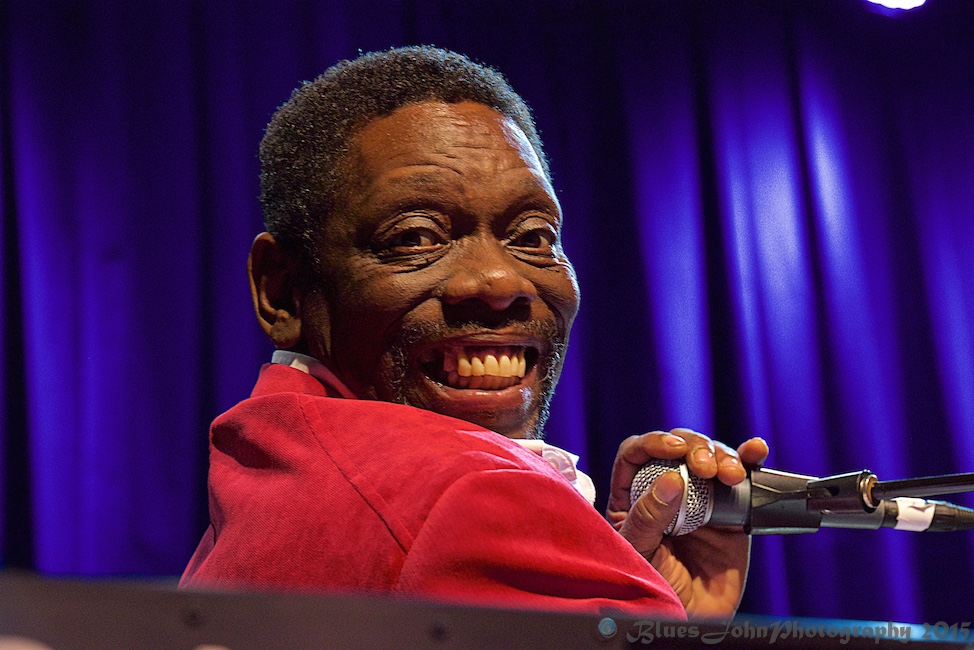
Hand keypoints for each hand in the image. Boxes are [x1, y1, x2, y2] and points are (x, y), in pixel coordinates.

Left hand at [606, 428, 768, 618]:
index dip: (654, 442)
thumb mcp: (641, 551)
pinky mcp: (732, 511)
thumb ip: (649, 516)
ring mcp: (701, 498)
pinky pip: (742, 478)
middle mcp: (667, 490)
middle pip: (678, 448)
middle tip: (704, 468)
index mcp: (634, 495)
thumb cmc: (653, 588)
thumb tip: (670, 477)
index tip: (674, 448)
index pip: (637, 454)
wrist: (691, 618)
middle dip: (694, 448)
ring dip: (722, 455)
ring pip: (710, 457)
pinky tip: (755, 450)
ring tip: (728, 474)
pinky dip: (749, 458)